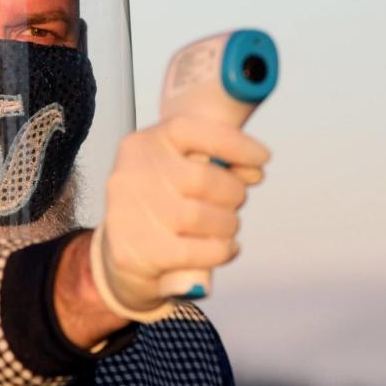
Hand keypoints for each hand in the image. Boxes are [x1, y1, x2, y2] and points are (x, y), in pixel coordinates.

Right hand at [90, 115, 268, 322]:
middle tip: (234, 203)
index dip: (235, 143)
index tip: (263, 157)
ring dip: (228, 225)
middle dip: (234, 193)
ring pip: (202, 217)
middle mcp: (132, 174)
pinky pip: (197, 250)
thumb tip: (254, 171)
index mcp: (143, 144)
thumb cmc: (160, 206)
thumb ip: (214, 163)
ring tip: (227, 228)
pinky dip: (221, 251)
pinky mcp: (134, 251)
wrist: (122, 255)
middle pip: (204, 179)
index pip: (192, 131)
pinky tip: (224, 248)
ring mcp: (130, 214)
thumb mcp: (178, 171)